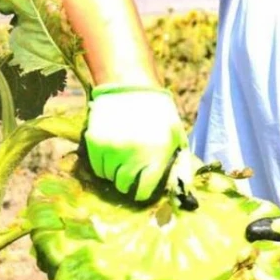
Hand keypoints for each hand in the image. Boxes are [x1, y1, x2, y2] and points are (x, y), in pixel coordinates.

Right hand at [84, 82, 186, 201]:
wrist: (131, 86)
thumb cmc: (158, 113)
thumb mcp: (176, 136)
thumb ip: (180, 163)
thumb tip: (183, 188)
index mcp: (157, 155)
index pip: (144, 191)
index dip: (142, 194)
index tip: (141, 191)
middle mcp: (132, 155)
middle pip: (123, 186)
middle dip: (128, 183)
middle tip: (130, 174)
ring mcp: (112, 149)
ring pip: (108, 178)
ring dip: (114, 173)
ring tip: (121, 159)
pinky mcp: (95, 142)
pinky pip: (96, 167)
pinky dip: (102, 165)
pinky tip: (111, 153)